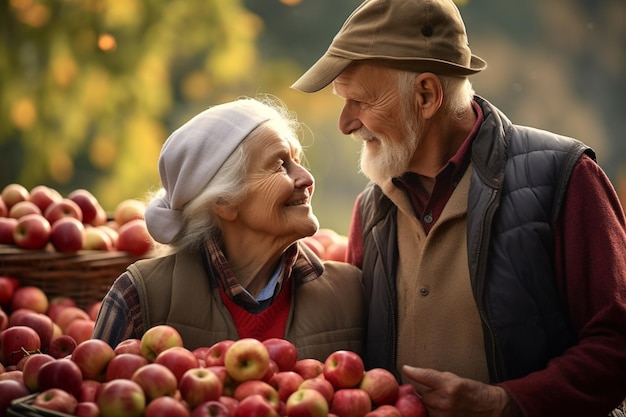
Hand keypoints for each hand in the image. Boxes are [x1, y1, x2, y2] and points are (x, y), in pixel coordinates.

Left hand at [402, 365, 522, 416]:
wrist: (492, 409)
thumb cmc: (475, 393)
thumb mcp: (457, 379)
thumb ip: (437, 379)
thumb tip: (418, 376)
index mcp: (450, 385)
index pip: (425, 376)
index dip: (414, 372)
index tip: (406, 369)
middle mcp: (446, 401)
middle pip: (423, 396)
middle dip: (427, 394)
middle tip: (436, 394)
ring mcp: (445, 415)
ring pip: (426, 409)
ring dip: (430, 406)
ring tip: (443, 404)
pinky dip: (433, 413)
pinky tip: (442, 410)